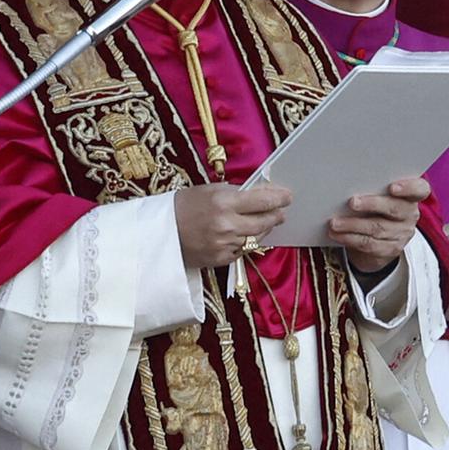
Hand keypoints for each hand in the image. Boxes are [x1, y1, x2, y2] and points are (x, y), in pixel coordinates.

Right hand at [175, 183, 291, 268]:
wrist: (160, 234)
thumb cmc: (183, 206)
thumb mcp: (209, 190)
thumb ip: (236, 192)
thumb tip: (261, 193)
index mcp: (223, 202)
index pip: (262, 201)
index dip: (279, 198)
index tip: (288, 196)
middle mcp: (226, 224)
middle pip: (264, 222)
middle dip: (276, 215)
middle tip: (281, 211)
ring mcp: (224, 244)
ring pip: (257, 237)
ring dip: (264, 229)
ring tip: (267, 222)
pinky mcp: (221, 259)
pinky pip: (244, 250)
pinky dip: (248, 242)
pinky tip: (248, 235)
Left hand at [331, 176, 429, 274]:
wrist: (380, 239)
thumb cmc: (376, 208)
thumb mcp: (380, 196)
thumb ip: (373, 189)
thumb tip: (346, 183)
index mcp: (411, 196)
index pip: (420, 189)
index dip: (409, 187)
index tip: (392, 186)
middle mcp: (410, 215)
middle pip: (394, 208)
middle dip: (372, 204)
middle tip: (352, 202)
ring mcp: (402, 234)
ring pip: (377, 228)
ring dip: (353, 225)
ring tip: (334, 222)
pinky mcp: (390, 249)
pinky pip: (369, 244)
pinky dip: (349, 238)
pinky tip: (336, 234)